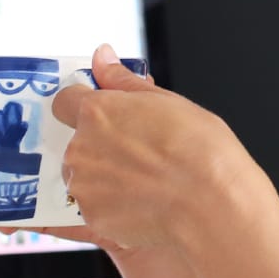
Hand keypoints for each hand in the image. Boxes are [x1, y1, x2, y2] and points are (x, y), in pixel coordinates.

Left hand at [51, 43, 259, 250]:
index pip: (65, 102)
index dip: (83, 107)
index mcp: (96, 112)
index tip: (103, 115)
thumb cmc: (199, 151)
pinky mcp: (93, 220)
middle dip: (100, 147)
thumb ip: (123, 80)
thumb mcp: (166, 101)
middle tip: (140, 154)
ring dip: (104, 179)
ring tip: (145, 183)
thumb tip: (102, 57)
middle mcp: (81, 149)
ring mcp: (84, 188)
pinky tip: (143, 204)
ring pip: (83, 179)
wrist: (213, 203)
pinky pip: (93, 210)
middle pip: (76, 144)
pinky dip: (112, 208)